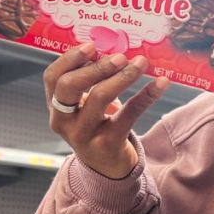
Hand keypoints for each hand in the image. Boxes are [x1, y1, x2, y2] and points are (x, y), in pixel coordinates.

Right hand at [43, 42, 169, 177]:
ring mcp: (85, 135)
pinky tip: (161, 83)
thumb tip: (110, 48)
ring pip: (100, 98)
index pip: (52, 78)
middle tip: (119, 56)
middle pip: (69, 87)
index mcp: (55, 107)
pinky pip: (129, 114)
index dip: (70, 59)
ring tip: (140, 63)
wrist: (106, 167)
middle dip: (95, 67)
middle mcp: (64, 122)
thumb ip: (89, 81)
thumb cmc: (95, 126)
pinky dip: (147, 95)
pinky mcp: (109, 144)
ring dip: (122, 76)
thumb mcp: (84, 106)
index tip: (92, 46)